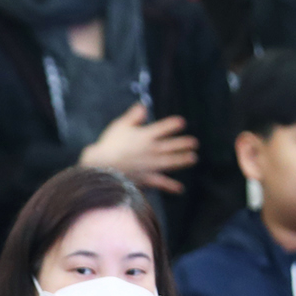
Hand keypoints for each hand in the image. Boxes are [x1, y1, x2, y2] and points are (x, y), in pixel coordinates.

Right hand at [79, 104, 198, 192]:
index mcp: (145, 135)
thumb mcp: (119, 126)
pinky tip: (180, 189)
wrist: (101, 167)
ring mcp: (151, 165)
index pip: (164, 128)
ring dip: (183, 160)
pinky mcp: (146, 179)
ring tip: (193, 158)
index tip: (182, 123)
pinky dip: (171, 186)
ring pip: (171, 162)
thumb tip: (143, 106)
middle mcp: (152, 150)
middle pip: (171, 146)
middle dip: (184, 143)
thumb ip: (133, 116)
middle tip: (195, 143)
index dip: (173, 124)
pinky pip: (162, 183)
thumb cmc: (108, 145)